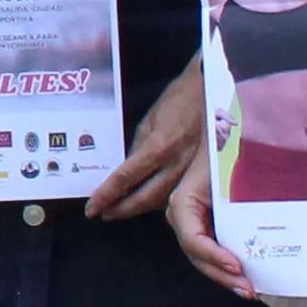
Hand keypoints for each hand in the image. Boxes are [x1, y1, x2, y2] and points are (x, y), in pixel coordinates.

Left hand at [89, 75, 200, 218]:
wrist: (213, 92)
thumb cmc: (179, 99)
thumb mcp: (150, 120)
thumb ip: (138, 147)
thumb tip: (126, 171)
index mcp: (159, 147)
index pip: (125, 178)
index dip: (106, 195)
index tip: (93, 207)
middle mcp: (176, 164)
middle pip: (145, 198)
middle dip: (122, 209)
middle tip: (105, 214)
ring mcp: (192, 171)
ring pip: (163, 201)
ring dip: (140, 208)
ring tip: (121, 210)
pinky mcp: (204, 173)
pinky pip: (178, 192)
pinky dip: (160, 200)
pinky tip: (148, 201)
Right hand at [159, 149, 253, 292]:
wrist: (220, 131)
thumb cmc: (225, 145)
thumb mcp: (229, 168)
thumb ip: (240, 192)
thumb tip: (264, 219)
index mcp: (183, 201)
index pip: (192, 237)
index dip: (212, 255)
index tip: (236, 265)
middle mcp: (184, 215)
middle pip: (198, 254)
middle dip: (222, 275)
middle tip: (248, 289)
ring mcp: (195, 222)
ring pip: (205, 257)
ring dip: (226, 275)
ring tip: (250, 289)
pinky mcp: (208, 224)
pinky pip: (215, 249)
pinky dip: (229, 265)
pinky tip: (248, 275)